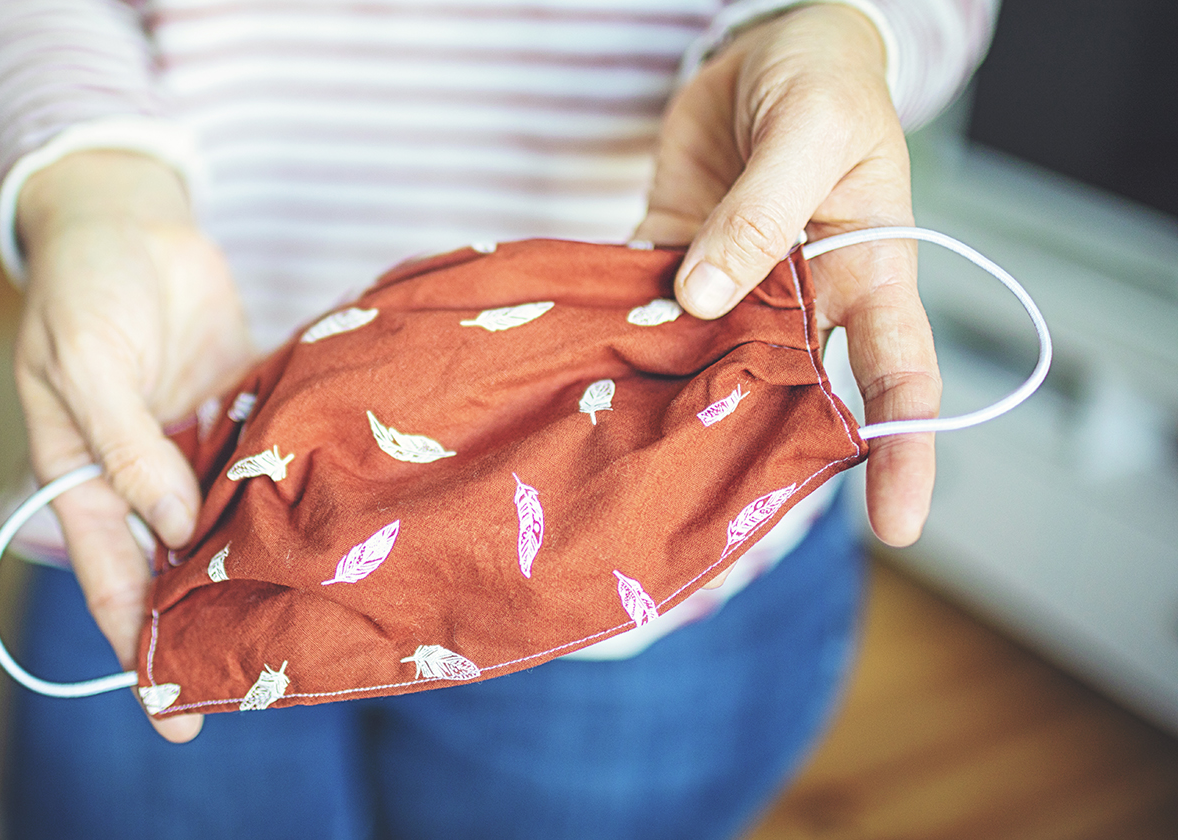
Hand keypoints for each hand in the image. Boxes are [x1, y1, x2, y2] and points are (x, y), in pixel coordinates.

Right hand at [16, 151, 253, 740]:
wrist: (131, 218)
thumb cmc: (87, 287)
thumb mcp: (86, 364)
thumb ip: (126, 445)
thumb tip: (174, 529)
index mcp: (82, 473)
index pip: (109, 574)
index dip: (137, 641)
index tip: (168, 705)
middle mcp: (141, 474)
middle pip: (173, 566)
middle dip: (205, 624)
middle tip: (253, 686)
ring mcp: (193, 446)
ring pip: (225, 522)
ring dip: (256, 564)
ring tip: (306, 620)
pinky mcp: (238, 413)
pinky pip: (264, 463)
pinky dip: (289, 491)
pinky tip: (334, 527)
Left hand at [634, 4, 939, 545]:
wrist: (761, 46)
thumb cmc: (821, 81)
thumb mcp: (807, 133)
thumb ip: (760, 215)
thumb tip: (701, 298)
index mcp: (868, 271)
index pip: (901, 375)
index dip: (906, 451)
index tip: (901, 526)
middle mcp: (803, 298)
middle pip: (791, 396)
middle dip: (760, 458)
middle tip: (714, 525)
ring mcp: (734, 288)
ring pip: (710, 365)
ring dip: (674, 410)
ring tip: (631, 474)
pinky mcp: (673, 261)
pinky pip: (649, 314)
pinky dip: (620, 343)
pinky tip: (585, 383)